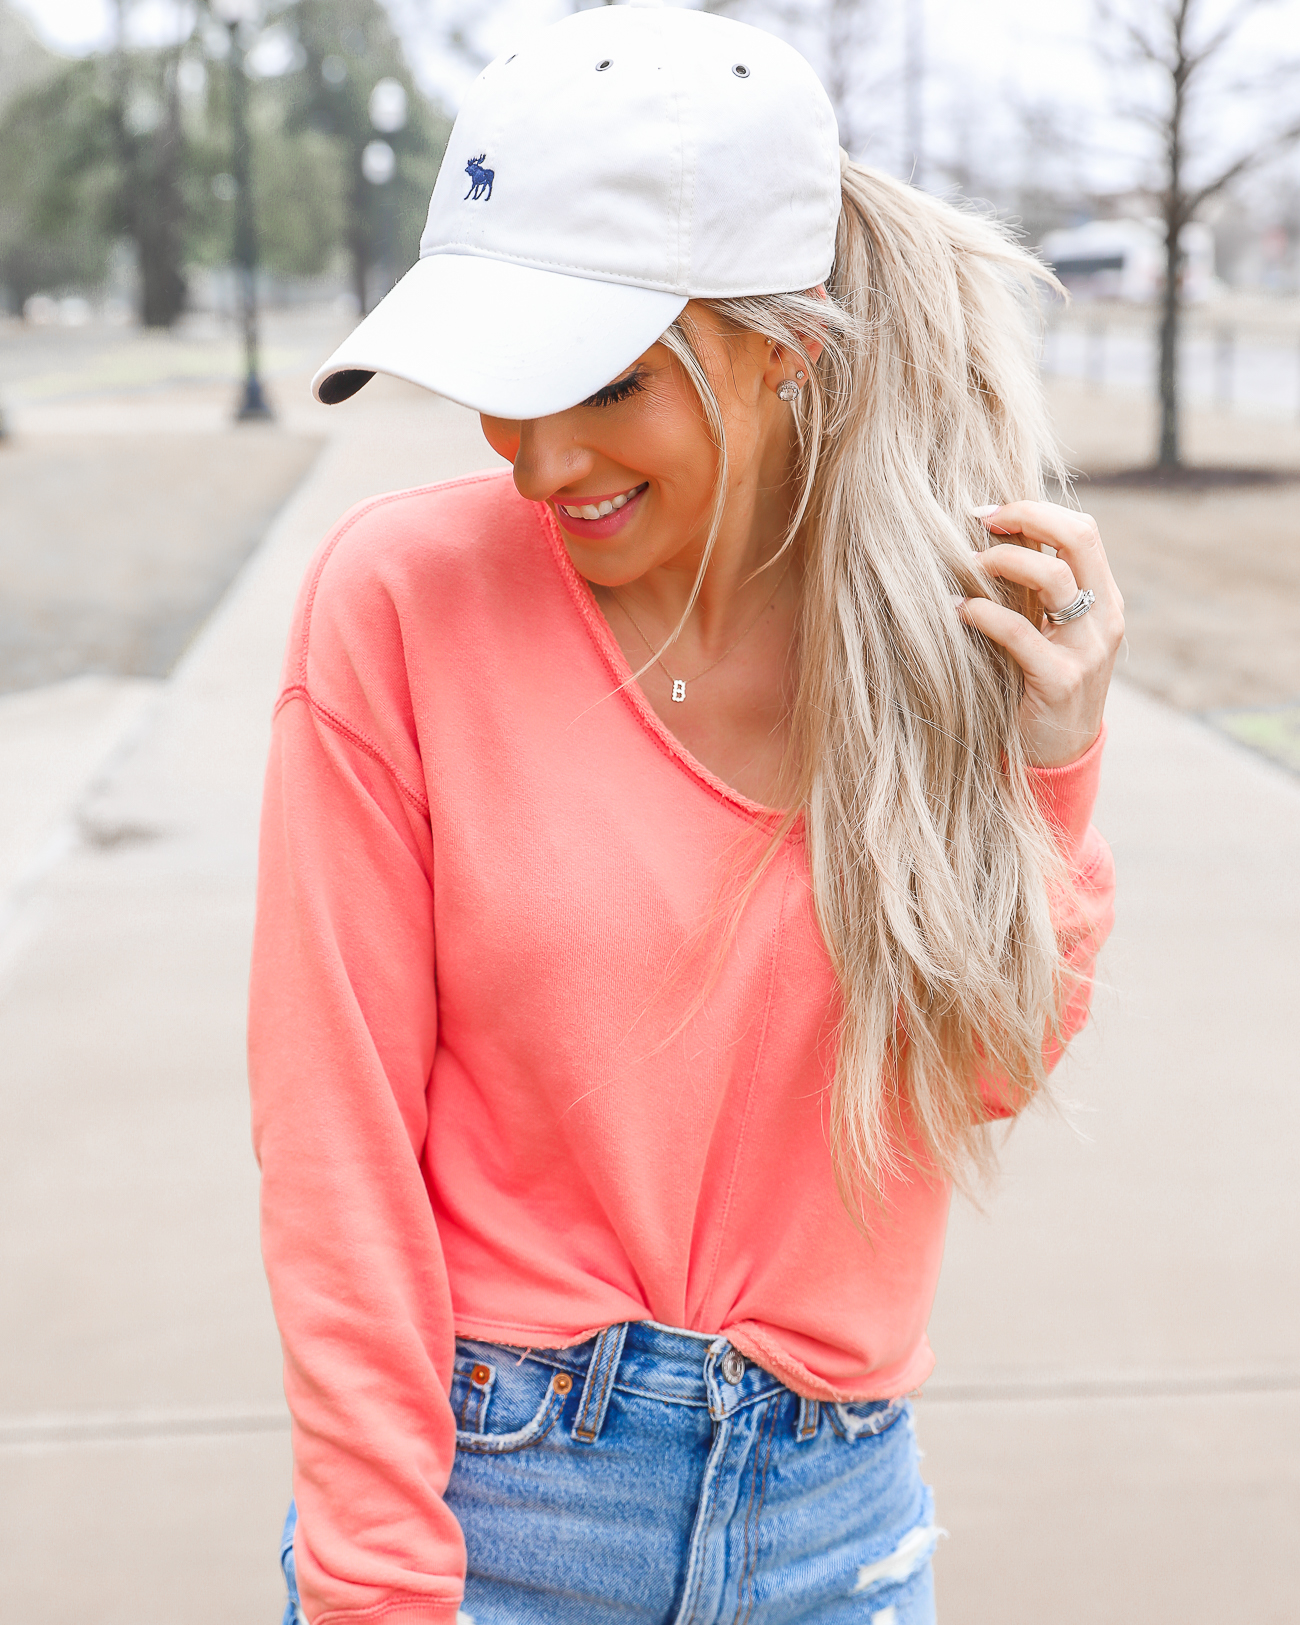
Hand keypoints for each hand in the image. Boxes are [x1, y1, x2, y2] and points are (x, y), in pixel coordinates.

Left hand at [959, 502, 1124, 768]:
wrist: (1057, 755)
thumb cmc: (1038, 683)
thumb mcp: (1049, 630)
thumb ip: (1037, 591)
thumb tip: (992, 535)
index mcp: (1104, 599)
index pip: (1082, 530)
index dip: (1035, 510)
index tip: (988, 512)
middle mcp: (1103, 618)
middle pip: (1077, 538)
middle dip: (1025, 517)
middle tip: (979, 523)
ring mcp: (1086, 650)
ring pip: (1053, 577)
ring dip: (1003, 561)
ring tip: (969, 568)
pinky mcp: (1059, 680)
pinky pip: (1018, 632)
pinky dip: (983, 614)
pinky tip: (959, 612)